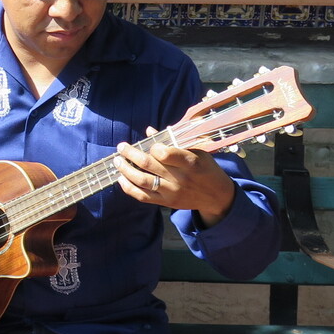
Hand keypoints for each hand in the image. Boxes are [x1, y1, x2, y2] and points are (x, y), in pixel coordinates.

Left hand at [115, 127, 236, 225]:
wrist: (217, 197)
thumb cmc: (206, 169)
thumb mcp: (197, 152)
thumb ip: (173, 142)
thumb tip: (149, 131)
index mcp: (190, 163)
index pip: (166, 154)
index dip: (153, 147)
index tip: (147, 143)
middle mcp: (180, 178)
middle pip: (148, 165)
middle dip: (130, 154)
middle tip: (121, 147)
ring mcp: (172, 192)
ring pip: (142, 180)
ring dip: (125, 169)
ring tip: (117, 161)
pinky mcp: (166, 203)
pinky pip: (142, 196)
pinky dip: (128, 187)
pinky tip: (121, 178)